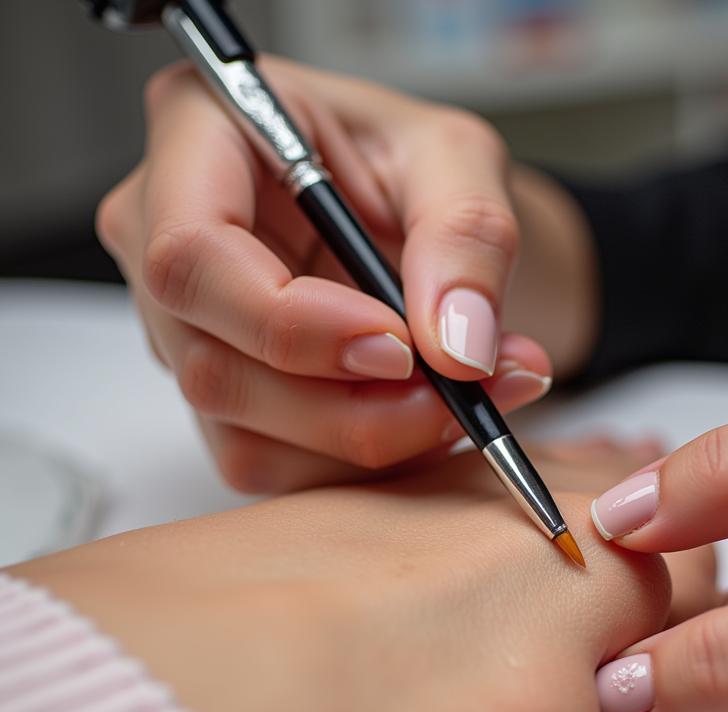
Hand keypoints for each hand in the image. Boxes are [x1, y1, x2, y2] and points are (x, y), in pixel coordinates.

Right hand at [97, 58, 596, 492]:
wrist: (433, 229)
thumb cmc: (421, 167)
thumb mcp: (462, 160)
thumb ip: (467, 238)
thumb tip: (456, 346)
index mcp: (201, 136)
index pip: (192, 258)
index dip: (292, 323)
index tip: (401, 347)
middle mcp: (166, 242)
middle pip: (215, 369)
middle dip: (351, 408)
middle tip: (461, 393)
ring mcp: (189, 332)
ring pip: (246, 438)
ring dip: (372, 440)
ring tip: (470, 399)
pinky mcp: (228, 399)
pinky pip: (278, 467)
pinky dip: (366, 462)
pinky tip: (427, 419)